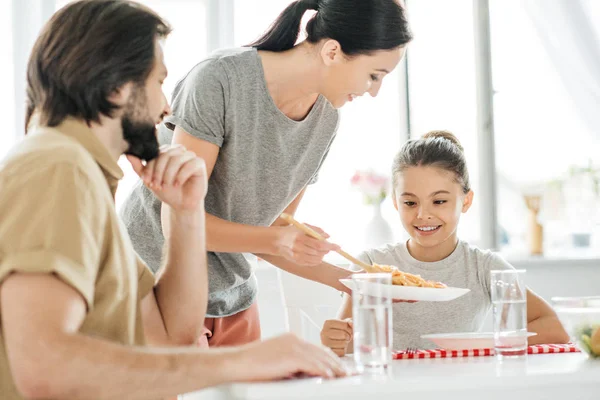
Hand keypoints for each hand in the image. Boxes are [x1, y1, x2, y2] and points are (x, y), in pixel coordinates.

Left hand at [127, 145, 206, 211]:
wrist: (181, 204)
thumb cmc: (167, 191)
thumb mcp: (150, 180)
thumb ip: (139, 167)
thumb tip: (128, 154)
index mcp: (167, 152)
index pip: (156, 153)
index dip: (150, 167)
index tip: (147, 181)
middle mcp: (179, 151)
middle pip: (166, 154)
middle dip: (159, 171)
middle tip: (156, 185)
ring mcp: (190, 156)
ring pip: (177, 159)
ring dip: (169, 175)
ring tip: (166, 186)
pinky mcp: (199, 163)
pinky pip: (190, 164)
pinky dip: (181, 176)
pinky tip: (177, 185)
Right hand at [227, 333, 348, 380]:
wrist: (236, 363)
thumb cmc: (252, 366)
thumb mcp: (276, 361)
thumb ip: (292, 364)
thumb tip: (308, 373)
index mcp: (291, 339)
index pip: (316, 348)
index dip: (330, 358)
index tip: (339, 367)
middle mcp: (294, 339)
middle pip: (322, 352)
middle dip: (336, 363)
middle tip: (348, 373)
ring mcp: (292, 346)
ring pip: (320, 357)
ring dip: (334, 368)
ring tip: (344, 377)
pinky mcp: (290, 356)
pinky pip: (312, 364)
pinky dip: (323, 371)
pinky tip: (330, 377)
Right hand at [273, 223, 339, 265]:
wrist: (275, 240)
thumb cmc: (290, 231)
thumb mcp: (302, 226)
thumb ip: (315, 230)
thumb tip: (327, 235)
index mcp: (300, 236)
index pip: (319, 243)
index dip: (329, 246)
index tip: (338, 247)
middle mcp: (298, 247)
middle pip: (317, 252)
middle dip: (326, 250)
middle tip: (330, 247)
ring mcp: (296, 255)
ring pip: (315, 259)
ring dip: (322, 255)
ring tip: (322, 251)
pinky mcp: (295, 261)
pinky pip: (309, 263)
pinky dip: (316, 260)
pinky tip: (317, 256)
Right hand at [321, 319, 352, 356]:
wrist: (335, 340)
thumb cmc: (341, 331)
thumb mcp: (345, 324)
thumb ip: (350, 322)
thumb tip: (351, 323)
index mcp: (327, 323)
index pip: (344, 325)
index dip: (349, 328)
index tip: (347, 330)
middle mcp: (323, 332)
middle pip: (344, 334)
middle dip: (348, 336)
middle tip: (346, 337)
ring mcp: (324, 343)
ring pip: (344, 343)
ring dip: (346, 343)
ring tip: (342, 341)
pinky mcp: (328, 353)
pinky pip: (342, 352)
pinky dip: (343, 350)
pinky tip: (340, 347)